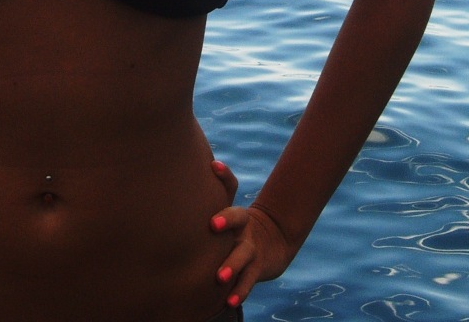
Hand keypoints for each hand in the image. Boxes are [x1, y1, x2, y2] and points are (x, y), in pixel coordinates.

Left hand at [209, 176, 294, 308]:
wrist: (273, 243)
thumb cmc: (236, 228)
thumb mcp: (227, 214)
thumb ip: (211, 198)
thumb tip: (195, 170)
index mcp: (234, 210)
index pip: (230, 188)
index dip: (224, 176)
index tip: (213, 166)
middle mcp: (243, 226)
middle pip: (238, 217)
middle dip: (226, 219)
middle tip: (212, 225)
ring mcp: (251, 247)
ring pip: (242, 254)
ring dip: (231, 265)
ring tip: (219, 278)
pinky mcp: (256, 268)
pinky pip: (247, 281)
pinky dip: (240, 292)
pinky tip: (230, 302)